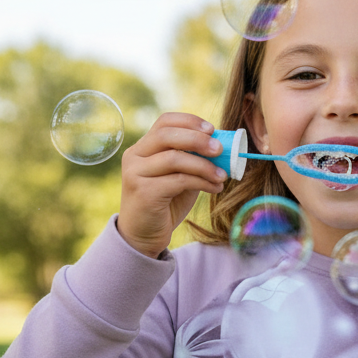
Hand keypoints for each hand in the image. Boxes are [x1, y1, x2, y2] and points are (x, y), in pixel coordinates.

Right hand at [118, 113, 225, 256]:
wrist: (143, 235)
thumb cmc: (165, 204)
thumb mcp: (179, 177)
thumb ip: (192, 160)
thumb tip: (222, 147)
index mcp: (142, 147)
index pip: (164, 122)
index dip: (190, 121)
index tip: (212, 129)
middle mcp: (135, 156)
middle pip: (167, 135)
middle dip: (197, 140)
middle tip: (220, 149)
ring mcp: (136, 173)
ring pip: (174, 159)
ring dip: (204, 166)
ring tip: (222, 176)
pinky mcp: (144, 192)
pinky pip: (179, 180)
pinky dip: (202, 182)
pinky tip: (215, 188)